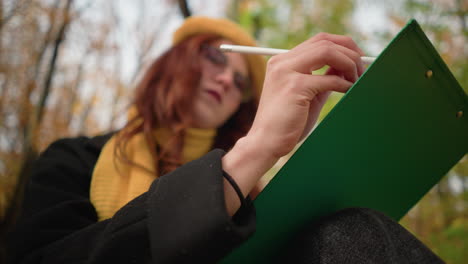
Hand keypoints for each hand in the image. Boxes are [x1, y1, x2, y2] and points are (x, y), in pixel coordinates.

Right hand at [222, 33, 364, 214]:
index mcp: (283, 61)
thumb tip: (345, 67)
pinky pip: (329, 79)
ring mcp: (287, 72)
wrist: (266, 143)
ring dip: (349, 64)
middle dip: (350, 52)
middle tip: (363, 69)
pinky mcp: (294, 87)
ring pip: (328, 52)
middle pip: (325, 41)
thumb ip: (323, 78)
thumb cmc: (287, 123)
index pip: (319, 40)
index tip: (357, 58)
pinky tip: (349, 91)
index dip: (343, 45)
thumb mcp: (307, 94)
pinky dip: (344, 83)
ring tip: (357, 80)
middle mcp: (282, 62)